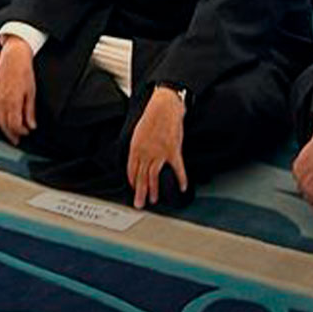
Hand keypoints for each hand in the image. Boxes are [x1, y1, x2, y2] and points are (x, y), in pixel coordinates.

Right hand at [0, 36, 38, 143]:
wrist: (13, 56)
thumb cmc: (23, 72)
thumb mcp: (31, 92)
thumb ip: (30, 111)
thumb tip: (31, 125)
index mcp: (12, 101)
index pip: (15, 125)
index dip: (21, 132)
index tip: (27, 133)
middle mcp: (1, 101)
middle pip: (4, 124)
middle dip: (11, 134)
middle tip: (17, 140)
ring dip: (4, 127)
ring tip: (10, 133)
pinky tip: (2, 120)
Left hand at [126, 87, 188, 209]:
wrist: (164, 107)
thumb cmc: (152, 117)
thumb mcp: (138, 132)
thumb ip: (137, 148)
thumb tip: (137, 160)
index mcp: (135, 148)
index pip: (131, 170)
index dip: (132, 181)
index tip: (134, 189)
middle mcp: (146, 152)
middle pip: (141, 177)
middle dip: (140, 192)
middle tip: (139, 204)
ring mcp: (159, 153)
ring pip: (154, 176)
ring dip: (154, 190)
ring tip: (154, 199)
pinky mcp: (173, 151)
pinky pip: (177, 169)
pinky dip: (181, 179)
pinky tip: (182, 187)